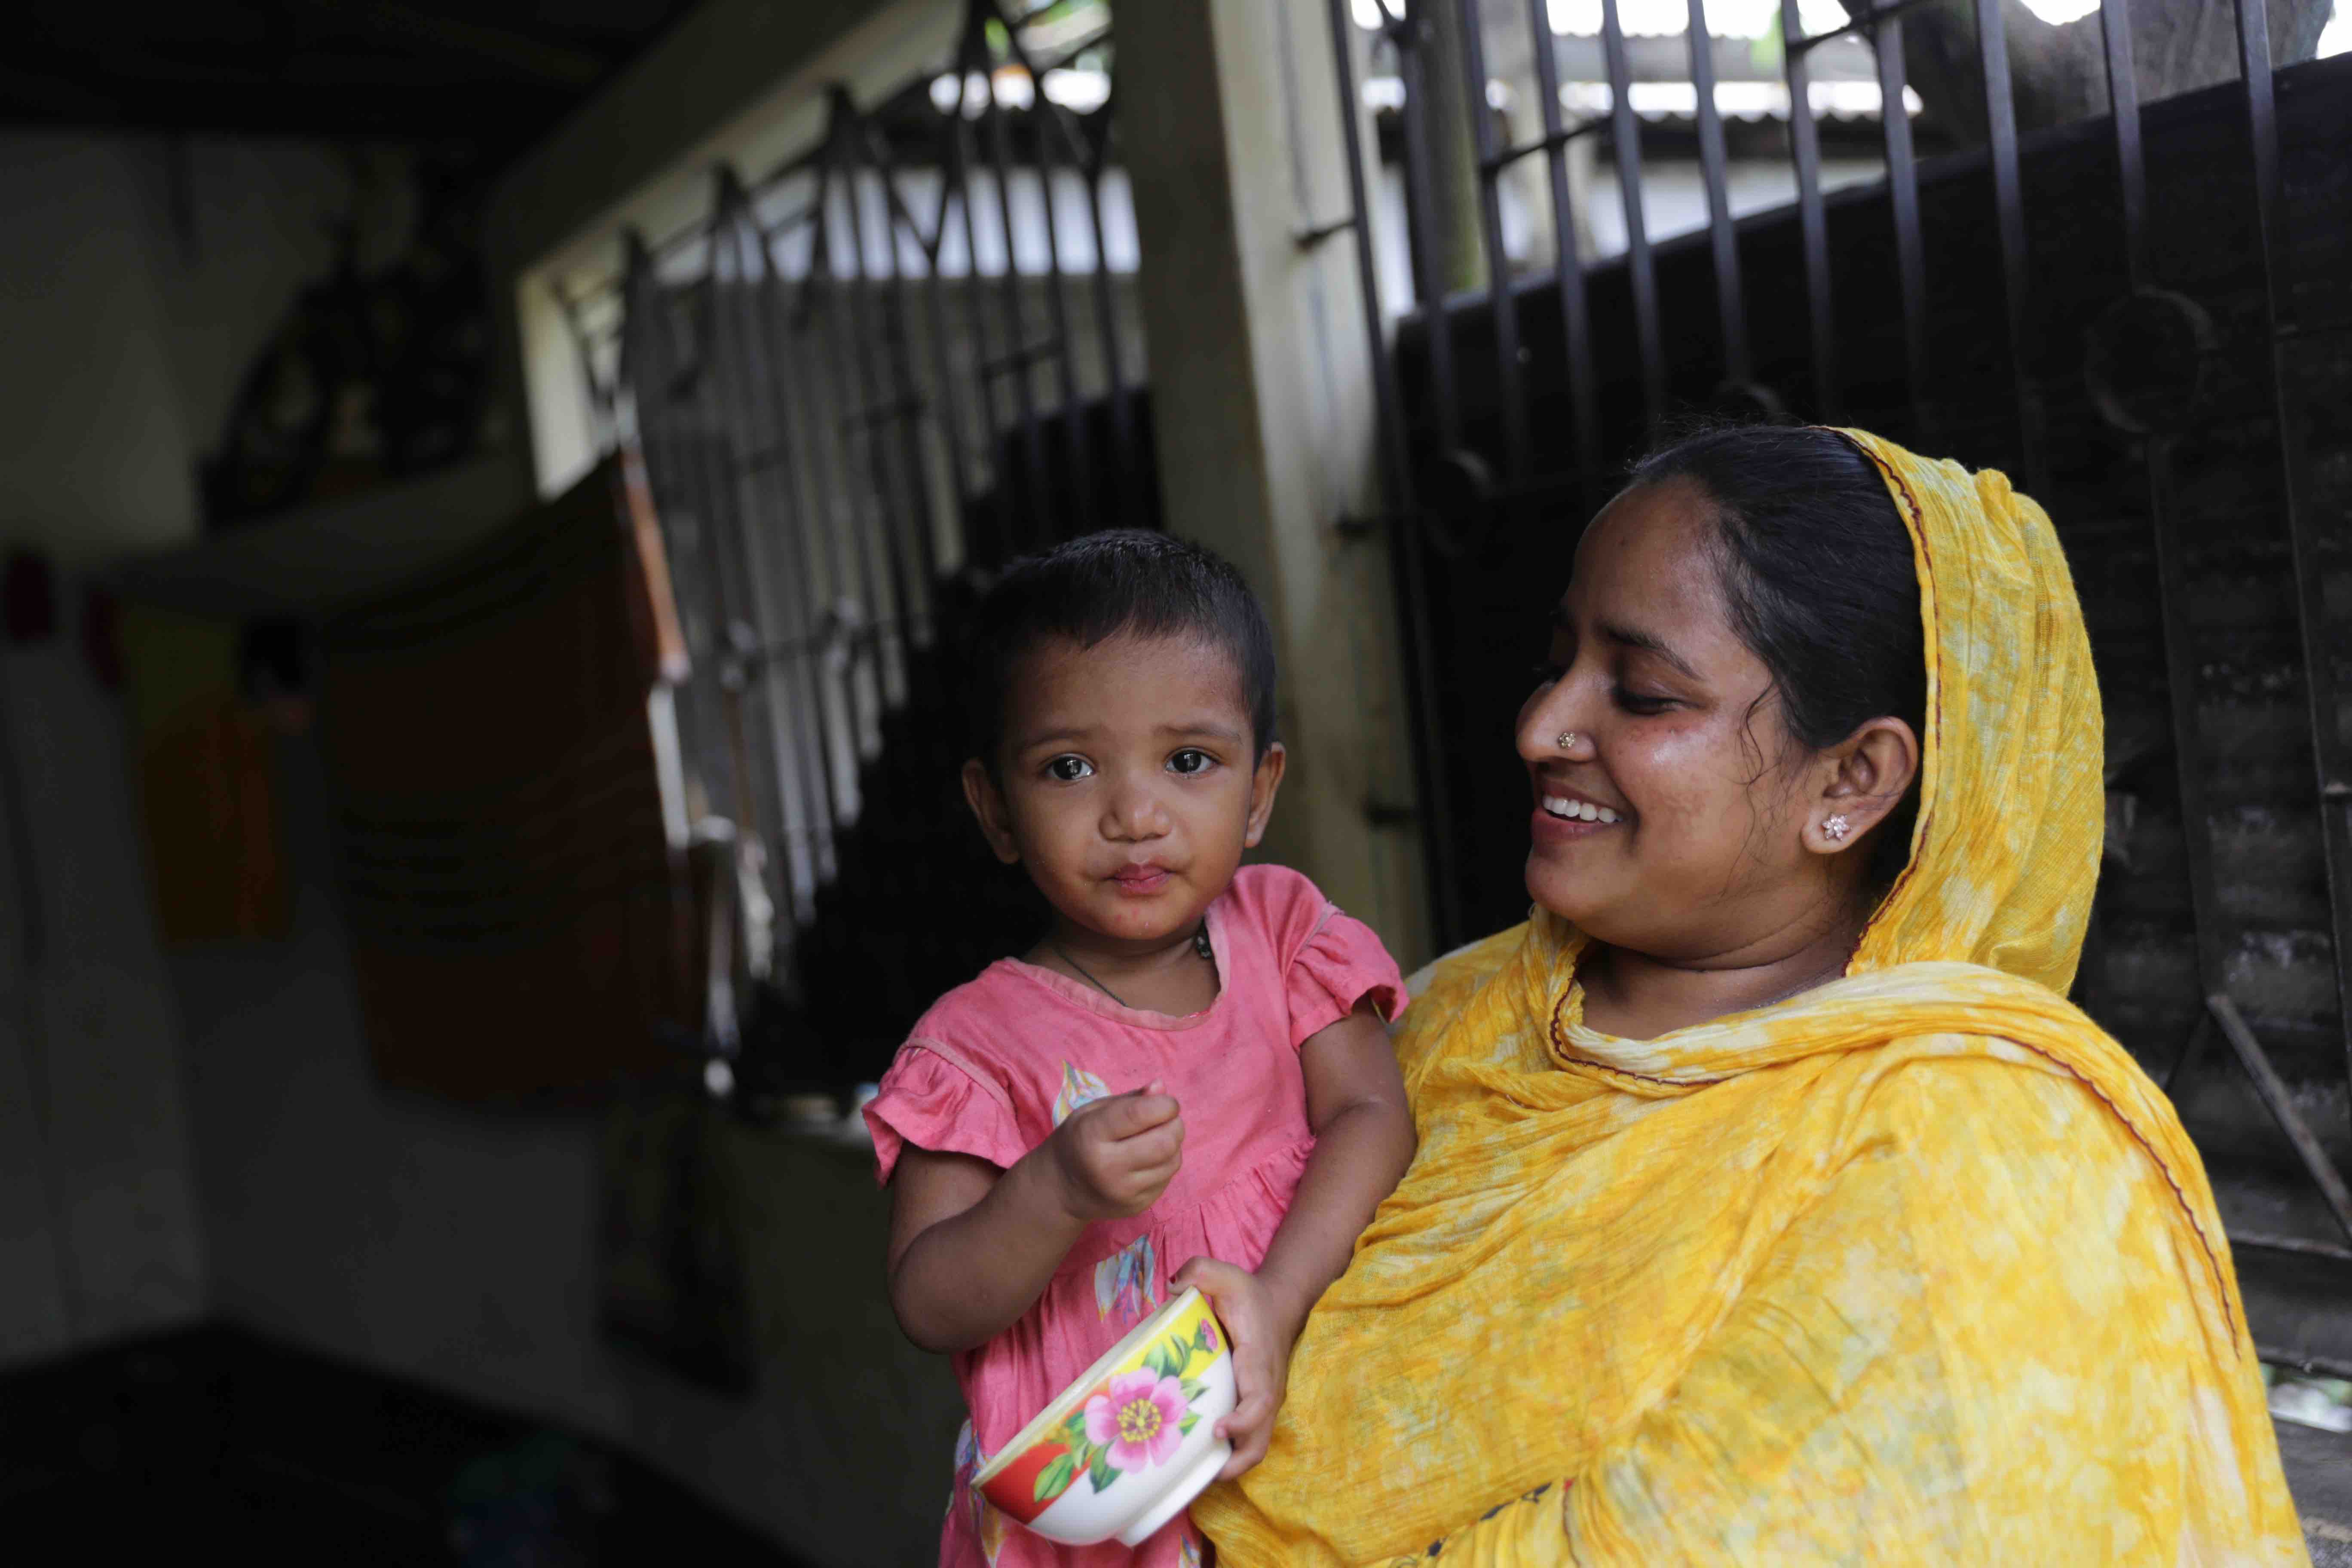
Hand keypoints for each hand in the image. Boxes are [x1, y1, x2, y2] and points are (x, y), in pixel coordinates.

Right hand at [1044, 1083, 1183, 1222]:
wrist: (1060, 1190)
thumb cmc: (1080, 1140)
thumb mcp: (1093, 1112)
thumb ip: (1130, 1099)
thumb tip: (1161, 1087)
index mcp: (1091, 1136)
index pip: (1140, 1114)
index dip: (1165, 1104)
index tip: (1166, 1102)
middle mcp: (1107, 1168)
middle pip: (1165, 1142)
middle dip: (1174, 1124)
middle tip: (1165, 1119)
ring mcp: (1124, 1192)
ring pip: (1173, 1161)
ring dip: (1173, 1143)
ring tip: (1155, 1137)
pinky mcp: (1137, 1206)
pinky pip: (1168, 1178)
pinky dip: (1166, 1162)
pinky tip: (1148, 1159)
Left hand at [1171, 1257, 1305, 1479]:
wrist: (1279, 1305)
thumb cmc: (1250, 1296)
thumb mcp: (1228, 1274)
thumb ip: (1201, 1270)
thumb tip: (1173, 1285)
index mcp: (1258, 1363)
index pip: (1259, 1401)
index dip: (1241, 1422)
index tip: (1217, 1429)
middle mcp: (1266, 1389)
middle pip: (1261, 1438)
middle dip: (1238, 1462)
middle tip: (1206, 1472)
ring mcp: (1263, 1401)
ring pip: (1257, 1444)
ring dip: (1233, 1464)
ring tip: (1199, 1475)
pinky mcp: (1255, 1405)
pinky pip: (1249, 1437)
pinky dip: (1232, 1453)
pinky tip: (1202, 1458)